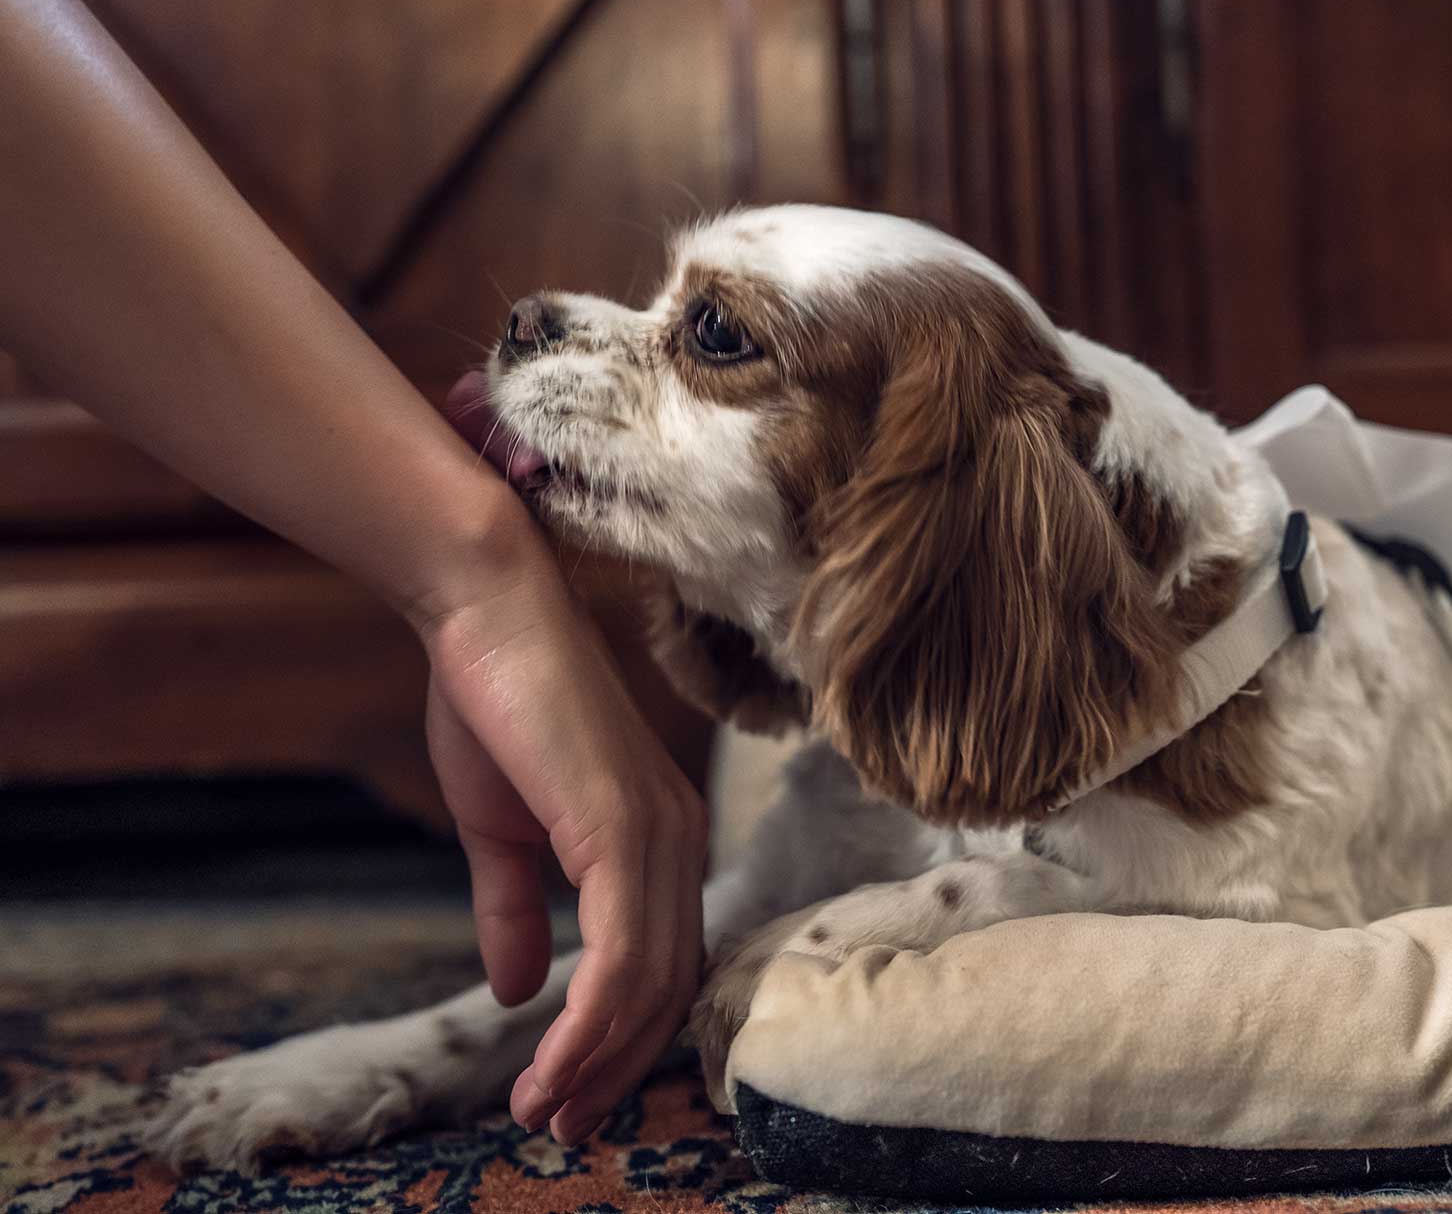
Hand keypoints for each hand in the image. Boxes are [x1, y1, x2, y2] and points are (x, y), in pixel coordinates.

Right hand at [418, 573, 706, 1144]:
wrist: (484, 616)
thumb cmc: (494, 706)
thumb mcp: (500, 830)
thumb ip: (514, 908)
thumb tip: (515, 989)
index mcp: (657, 840)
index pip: (662, 966)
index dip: (620, 1040)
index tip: (568, 1094)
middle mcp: (676, 842)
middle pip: (669, 990)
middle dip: (613, 1069)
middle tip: (559, 1125)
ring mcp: (659, 835)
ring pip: (649, 986)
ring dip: (595, 1061)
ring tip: (541, 1110)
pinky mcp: (623, 829)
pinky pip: (623, 955)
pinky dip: (589, 1023)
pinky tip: (549, 1060)